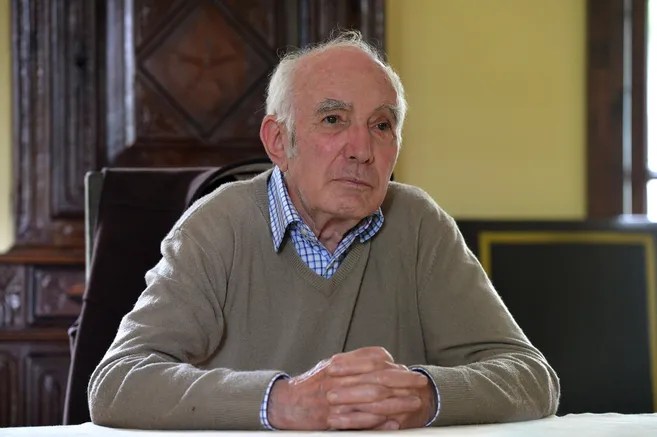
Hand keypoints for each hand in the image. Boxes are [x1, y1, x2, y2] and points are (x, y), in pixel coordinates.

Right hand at [267, 347, 434, 429]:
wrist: (285, 403)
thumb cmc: (311, 384)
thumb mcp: (330, 364)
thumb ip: (355, 360)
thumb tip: (384, 358)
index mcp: (338, 364)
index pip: (371, 360)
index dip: (393, 365)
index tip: (408, 369)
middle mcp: (338, 380)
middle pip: (376, 379)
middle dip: (402, 381)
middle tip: (420, 382)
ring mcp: (335, 401)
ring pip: (372, 400)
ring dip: (396, 402)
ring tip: (414, 402)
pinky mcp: (332, 420)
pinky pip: (359, 421)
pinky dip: (379, 422)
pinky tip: (394, 422)